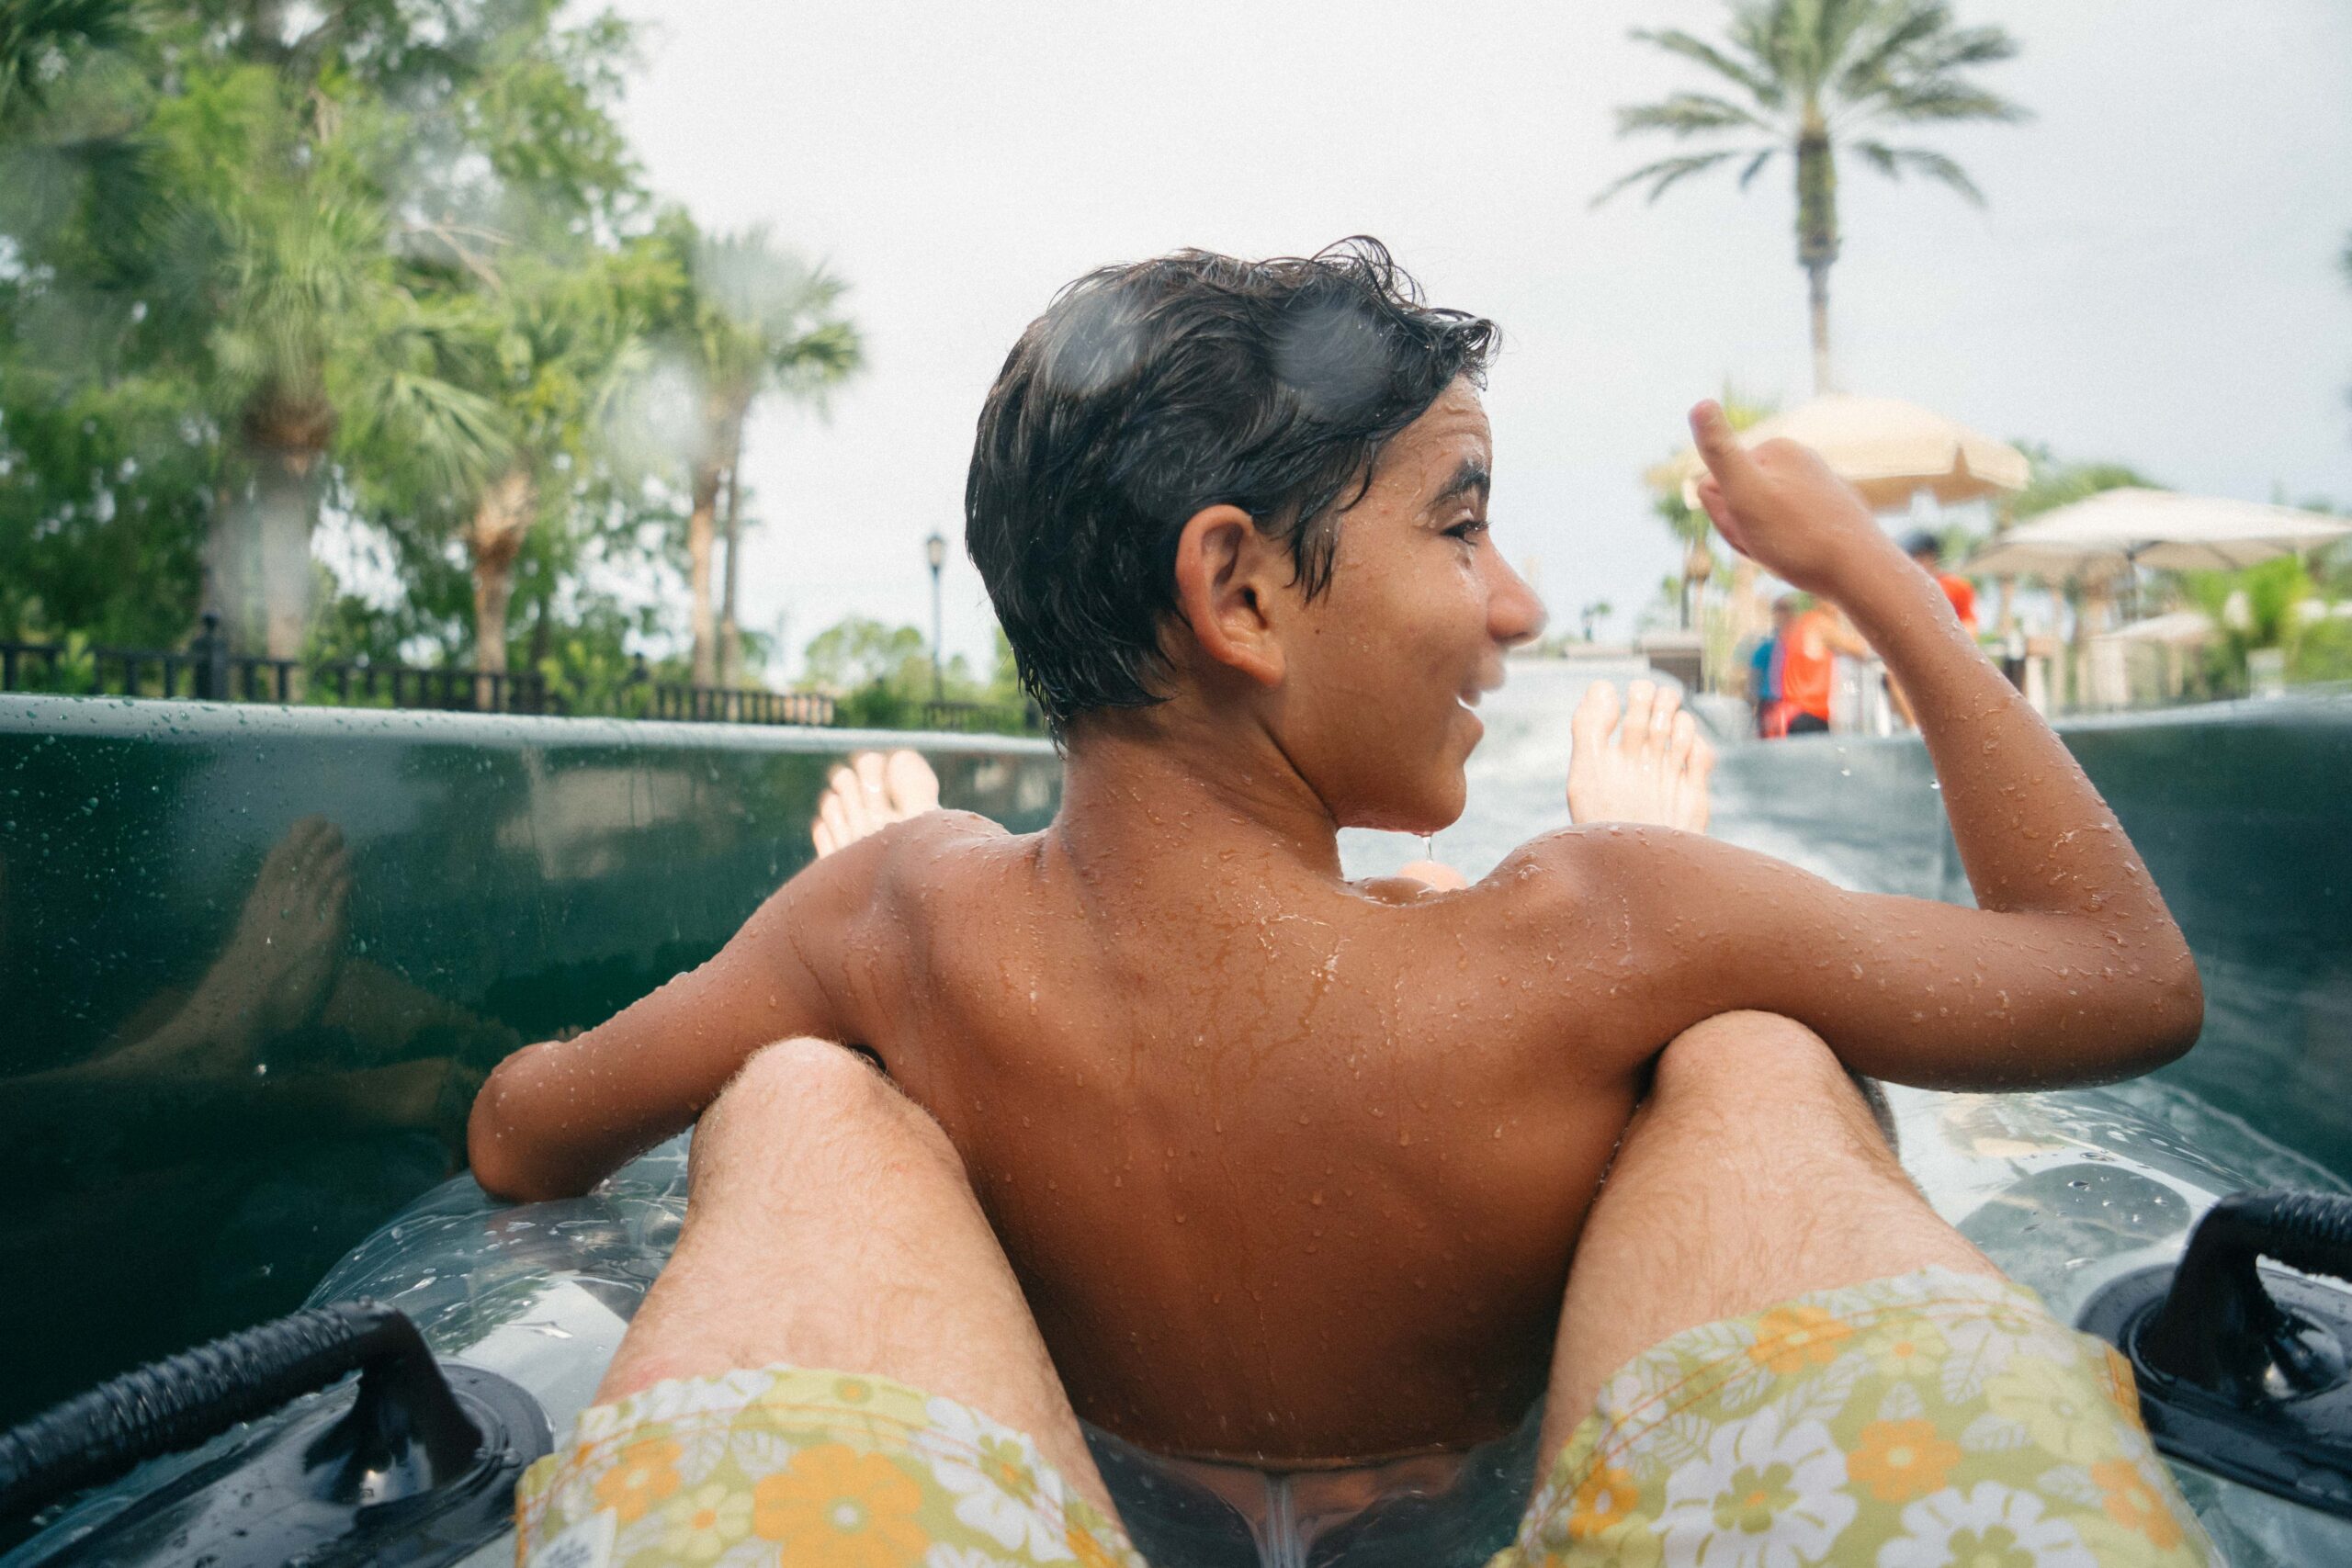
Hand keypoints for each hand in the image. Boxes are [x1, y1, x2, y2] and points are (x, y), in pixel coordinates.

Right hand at [1688, 401, 1901, 600]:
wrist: (1861, 572)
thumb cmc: (1798, 537)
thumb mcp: (1746, 493)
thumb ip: (1719, 451)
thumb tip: (1700, 404)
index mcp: (1774, 449)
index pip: (1713, 487)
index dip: (1725, 517)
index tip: (1752, 529)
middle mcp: (1797, 460)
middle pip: (1738, 501)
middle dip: (1743, 530)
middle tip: (1768, 543)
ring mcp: (1814, 485)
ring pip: (1760, 518)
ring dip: (1762, 541)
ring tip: (1787, 552)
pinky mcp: (1827, 509)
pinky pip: (1787, 528)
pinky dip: (1787, 546)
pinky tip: (1804, 557)